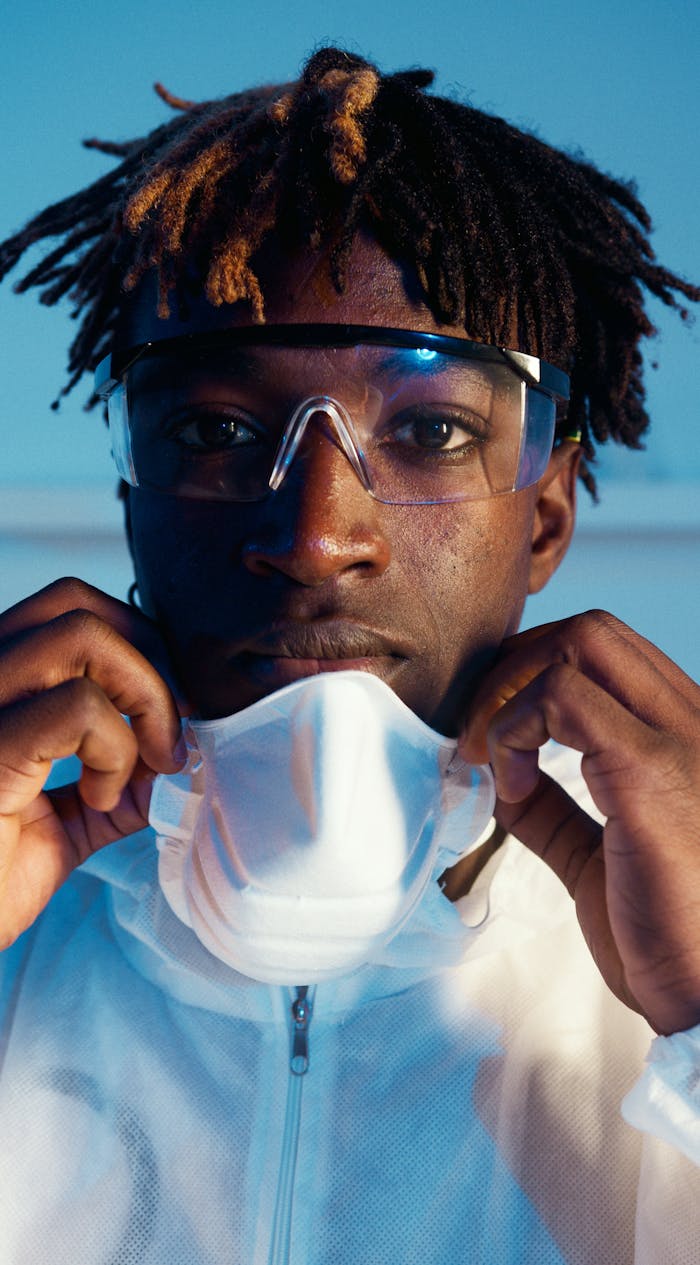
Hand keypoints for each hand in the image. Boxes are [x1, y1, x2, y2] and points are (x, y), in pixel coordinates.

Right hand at [0, 578, 183, 949]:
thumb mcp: (64, 826)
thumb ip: (118, 785)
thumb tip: (177, 758)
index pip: (67, 607)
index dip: (136, 643)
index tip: (168, 710)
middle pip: (76, 603)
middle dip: (147, 658)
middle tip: (167, 730)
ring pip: (82, 634)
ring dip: (144, 698)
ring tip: (144, 764)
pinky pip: (78, 708)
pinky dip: (117, 752)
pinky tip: (101, 800)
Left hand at [461, 610, 699, 1035]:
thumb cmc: (675, 943)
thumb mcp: (601, 863)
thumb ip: (557, 814)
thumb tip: (502, 780)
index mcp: (686, 741)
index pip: (609, 657)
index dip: (535, 676)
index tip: (494, 738)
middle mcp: (693, 725)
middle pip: (593, 630)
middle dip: (517, 664)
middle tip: (478, 731)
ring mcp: (679, 741)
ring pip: (581, 641)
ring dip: (511, 688)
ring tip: (486, 754)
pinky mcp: (650, 773)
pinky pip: (561, 697)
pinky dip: (515, 727)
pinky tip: (510, 783)